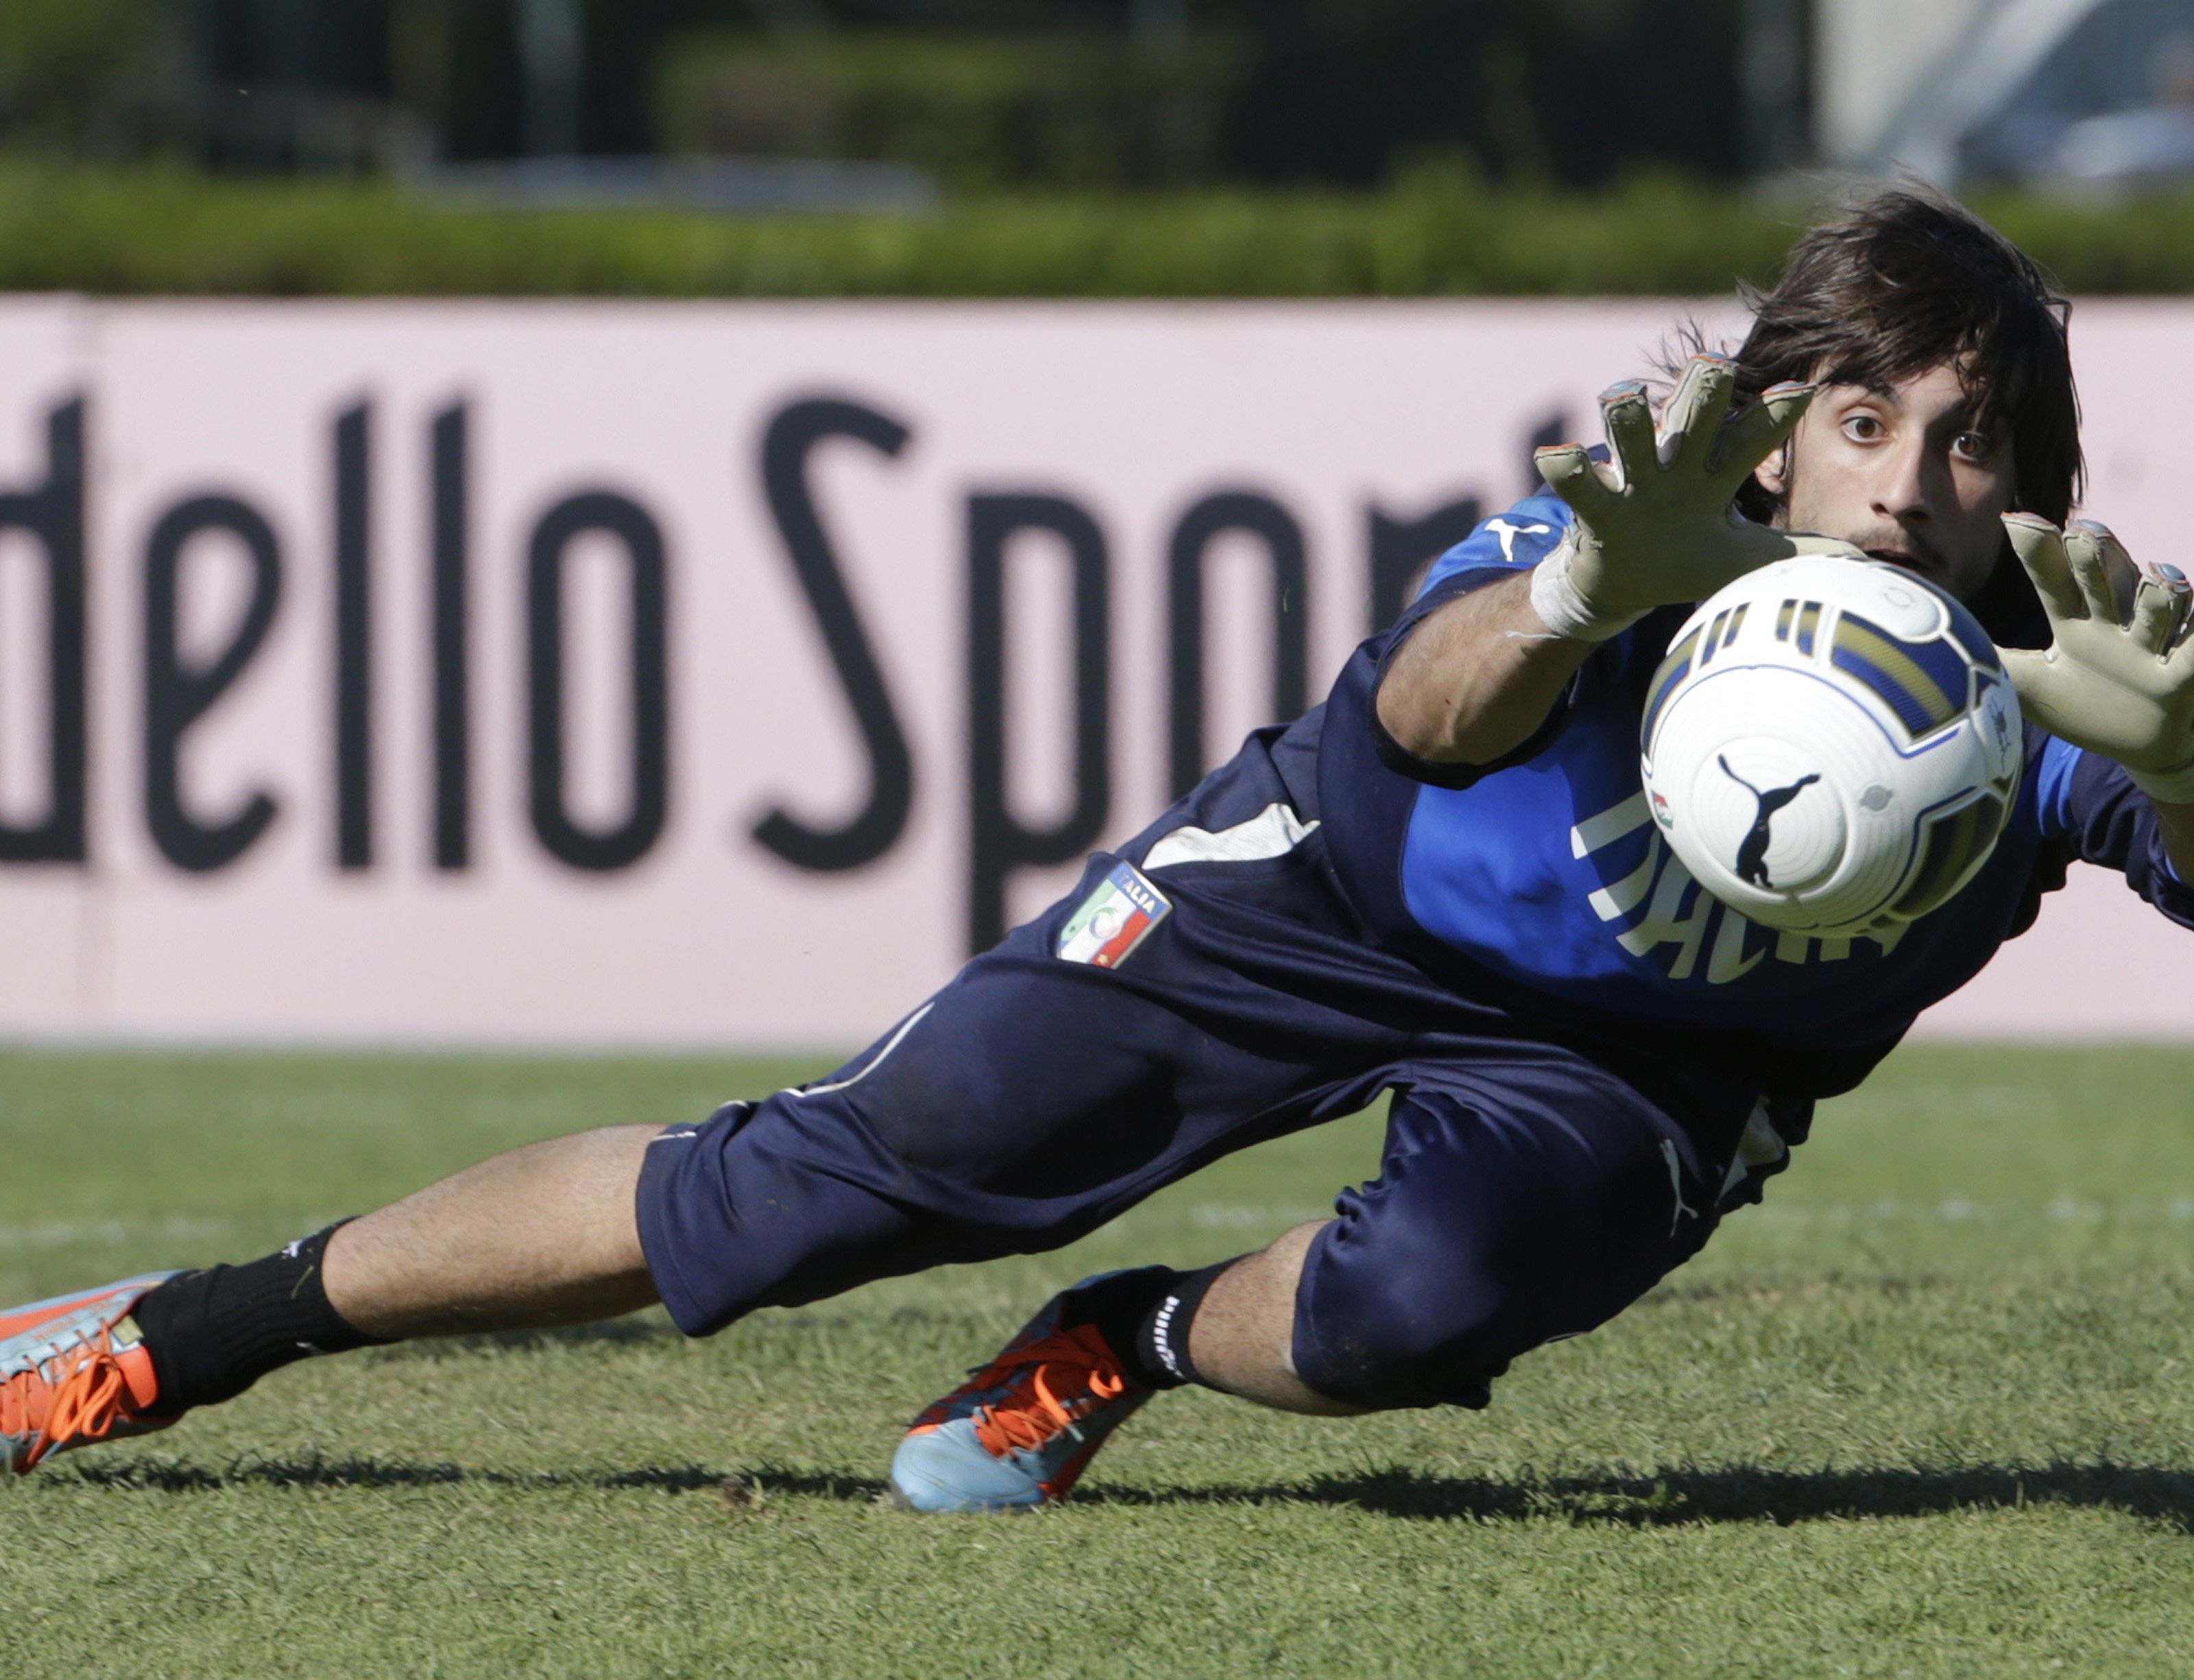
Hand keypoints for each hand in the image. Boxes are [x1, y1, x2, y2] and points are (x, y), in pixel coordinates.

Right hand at [1531, 356, 1858, 639]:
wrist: (1622, 585)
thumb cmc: (1684, 560)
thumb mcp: (1742, 559)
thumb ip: (1795, 554)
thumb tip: (1861, 565)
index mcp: (1713, 475)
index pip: (1749, 438)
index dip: (1773, 416)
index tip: (1803, 392)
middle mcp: (1674, 466)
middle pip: (1692, 417)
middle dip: (1702, 389)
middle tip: (1714, 364)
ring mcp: (1631, 482)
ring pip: (1630, 437)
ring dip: (1626, 416)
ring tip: (1623, 396)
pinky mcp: (1595, 507)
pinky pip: (1580, 485)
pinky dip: (1566, 468)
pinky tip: (1557, 453)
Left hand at [1999, 515, 2193, 796]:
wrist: (2146, 744)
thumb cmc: (2087, 706)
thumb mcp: (2033, 687)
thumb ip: (1993, 663)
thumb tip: (1936, 646)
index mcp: (2076, 624)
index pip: (2053, 580)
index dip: (2038, 550)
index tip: (2015, 518)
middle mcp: (2117, 626)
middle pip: (2105, 582)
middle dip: (2097, 557)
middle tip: (2085, 531)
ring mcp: (2154, 648)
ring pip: (2160, 610)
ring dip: (2163, 592)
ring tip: (2160, 574)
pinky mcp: (2185, 675)